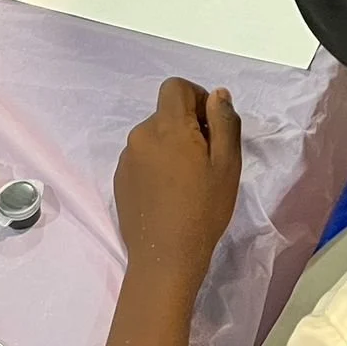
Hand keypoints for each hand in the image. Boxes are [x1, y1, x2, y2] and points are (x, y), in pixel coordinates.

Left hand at [114, 80, 241, 289]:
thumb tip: (217, 95)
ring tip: (188, 180)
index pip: (175, 87)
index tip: (211, 126)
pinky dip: (157, 164)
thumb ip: (224, 121)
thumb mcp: (227, 164)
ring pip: (154, 136)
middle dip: (187, 125)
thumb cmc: (204, 209)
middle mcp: (140, 136)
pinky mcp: (120, 179)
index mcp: (167, 128)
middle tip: (206, 160)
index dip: (196, 97)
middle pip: (166, 113)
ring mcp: (127, 159)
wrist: (165, 258)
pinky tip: (170, 193)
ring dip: (172, 146)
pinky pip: (143, 157)